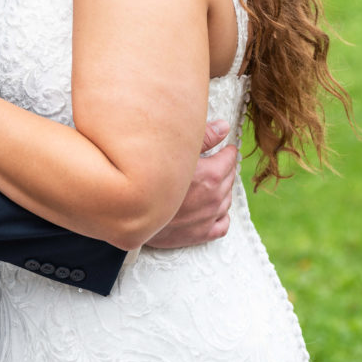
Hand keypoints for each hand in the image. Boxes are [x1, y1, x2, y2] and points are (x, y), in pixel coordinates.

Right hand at [144, 119, 237, 248]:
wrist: (131, 210)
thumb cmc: (150, 177)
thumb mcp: (175, 150)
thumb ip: (203, 137)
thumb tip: (224, 127)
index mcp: (212, 175)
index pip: (230, 159)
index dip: (226, 151)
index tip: (224, 149)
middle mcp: (214, 197)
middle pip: (230, 178)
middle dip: (225, 169)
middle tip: (216, 162)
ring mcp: (209, 217)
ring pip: (227, 200)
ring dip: (223, 190)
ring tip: (212, 183)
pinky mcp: (201, 234)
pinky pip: (223, 225)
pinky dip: (221, 215)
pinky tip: (213, 208)